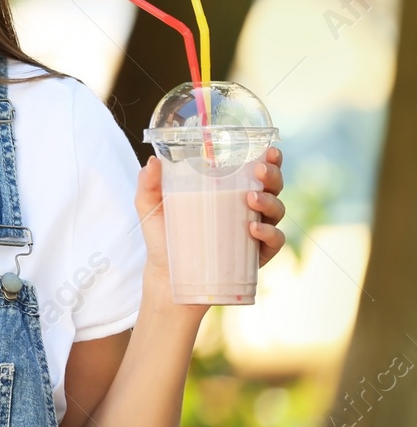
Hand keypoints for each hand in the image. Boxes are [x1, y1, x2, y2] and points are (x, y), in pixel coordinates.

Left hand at [133, 146, 287, 300]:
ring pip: (277, 210)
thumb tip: (153, 161)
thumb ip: (148, 184)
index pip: (254, 170)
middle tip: (258, 171)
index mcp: (227, 190)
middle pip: (272, 186)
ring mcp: (255, 232)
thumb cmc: (163, 237)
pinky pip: (275, 241)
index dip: (267, 159)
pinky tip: (253, 228)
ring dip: (269, 200)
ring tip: (251, 198)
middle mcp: (247, 208)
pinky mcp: (257, 255)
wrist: (166, 276)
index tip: (268, 149)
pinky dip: (269, 232)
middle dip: (271, 174)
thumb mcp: (151, 207)